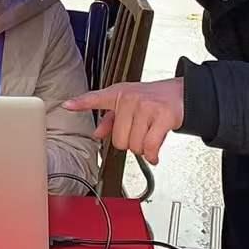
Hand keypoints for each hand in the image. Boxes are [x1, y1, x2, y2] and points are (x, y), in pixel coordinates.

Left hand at [65, 78, 184, 164]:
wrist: (181, 94)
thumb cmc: (153, 99)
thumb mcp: (128, 104)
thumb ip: (110, 119)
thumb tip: (96, 133)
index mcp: (118, 94)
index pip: (95, 98)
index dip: (80, 102)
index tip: (67, 105)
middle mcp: (130, 99)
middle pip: (118, 139)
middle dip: (129, 143)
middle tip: (138, 135)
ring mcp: (146, 106)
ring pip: (134, 144)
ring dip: (142, 149)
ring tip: (148, 138)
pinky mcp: (163, 115)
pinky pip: (150, 145)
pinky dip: (152, 155)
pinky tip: (153, 155)